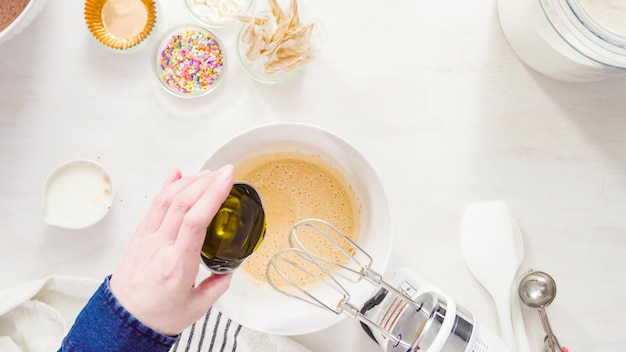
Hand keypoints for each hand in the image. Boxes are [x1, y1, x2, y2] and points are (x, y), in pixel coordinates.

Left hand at [110, 165, 234, 335]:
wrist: (123, 322)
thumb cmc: (155, 316)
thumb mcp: (197, 307)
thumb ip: (217, 286)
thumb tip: (229, 269)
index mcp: (178, 265)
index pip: (196, 221)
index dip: (213, 194)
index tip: (227, 179)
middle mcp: (160, 248)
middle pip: (181, 203)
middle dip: (205, 181)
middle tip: (223, 172)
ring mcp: (146, 239)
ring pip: (165, 199)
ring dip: (188, 181)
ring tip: (206, 174)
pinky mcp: (138, 237)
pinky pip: (153, 206)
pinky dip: (167, 187)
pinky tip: (177, 177)